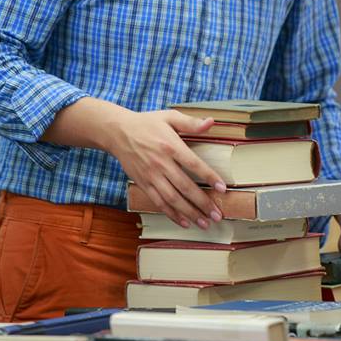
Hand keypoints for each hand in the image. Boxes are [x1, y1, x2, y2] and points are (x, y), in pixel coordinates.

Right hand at [101, 108, 225, 230]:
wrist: (118, 132)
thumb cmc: (147, 123)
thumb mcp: (169, 117)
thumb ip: (191, 123)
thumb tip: (211, 122)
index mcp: (171, 146)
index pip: (194, 164)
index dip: (209, 177)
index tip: (223, 189)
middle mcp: (161, 163)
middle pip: (185, 186)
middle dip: (203, 203)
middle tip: (217, 215)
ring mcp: (151, 176)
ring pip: (172, 199)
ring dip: (189, 213)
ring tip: (204, 223)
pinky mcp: (143, 184)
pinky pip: (158, 202)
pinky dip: (171, 214)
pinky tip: (184, 222)